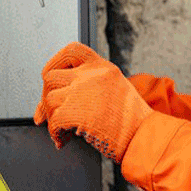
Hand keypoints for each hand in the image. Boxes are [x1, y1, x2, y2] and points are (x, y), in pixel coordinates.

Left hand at [34, 42, 152, 162]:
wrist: (145, 136)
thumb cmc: (132, 120)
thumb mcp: (116, 89)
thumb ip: (92, 85)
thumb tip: (58, 95)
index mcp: (103, 67)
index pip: (71, 50)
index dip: (55, 63)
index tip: (51, 80)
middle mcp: (92, 75)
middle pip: (50, 76)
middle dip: (45, 97)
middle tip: (47, 114)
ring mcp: (83, 91)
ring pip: (49, 100)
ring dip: (51, 118)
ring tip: (62, 131)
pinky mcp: (76, 112)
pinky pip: (53, 121)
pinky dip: (55, 133)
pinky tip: (63, 140)